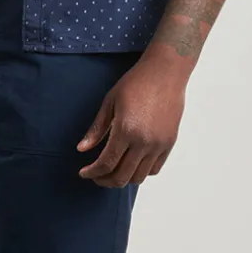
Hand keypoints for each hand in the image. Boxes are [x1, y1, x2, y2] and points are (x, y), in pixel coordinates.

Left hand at [76, 55, 187, 187]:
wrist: (166, 72)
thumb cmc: (136, 83)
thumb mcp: (110, 103)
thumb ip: (97, 129)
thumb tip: (82, 149)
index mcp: (126, 130)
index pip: (106, 164)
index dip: (92, 173)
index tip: (84, 173)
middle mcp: (144, 142)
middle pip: (122, 177)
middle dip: (104, 180)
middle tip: (96, 176)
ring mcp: (159, 144)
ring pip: (138, 177)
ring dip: (123, 178)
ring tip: (113, 170)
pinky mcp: (169, 143)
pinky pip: (154, 169)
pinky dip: (141, 171)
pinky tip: (131, 163)